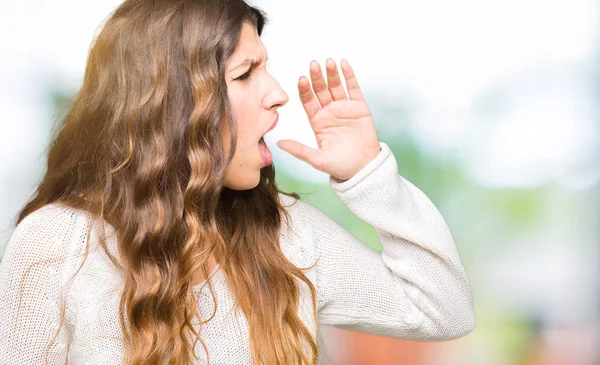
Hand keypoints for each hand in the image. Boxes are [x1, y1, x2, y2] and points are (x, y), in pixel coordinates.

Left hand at [276, 58, 379, 180]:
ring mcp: (344, 108)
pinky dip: (349, 75)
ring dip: (331, 73)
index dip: (305, 90)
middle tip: (312, 64)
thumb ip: (299, 150)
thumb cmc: (340, 166)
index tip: (301, 79)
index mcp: (317, 122)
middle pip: (321, 90)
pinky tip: (343, 64)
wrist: (364, 168)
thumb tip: (279, 143)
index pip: (308, 101)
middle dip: (316, 77)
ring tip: (328, 62)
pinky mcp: (360, 107)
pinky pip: (353, 88)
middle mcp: (329, 112)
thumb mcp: (317, 159)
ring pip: (336, 86)